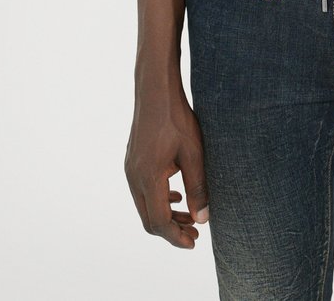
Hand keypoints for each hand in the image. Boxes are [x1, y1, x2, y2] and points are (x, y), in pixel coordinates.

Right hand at [124, 86, 209, 247]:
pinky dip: (159, 200)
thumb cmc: (177, 119)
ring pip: (145, 206)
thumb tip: (203, 219)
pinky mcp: (132, 161)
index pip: (159, 222)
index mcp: (149, 178)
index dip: (176, 236)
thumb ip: (198, 188)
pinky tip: (176, 195)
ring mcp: (130, 169)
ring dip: (166, 215)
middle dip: (171, 230)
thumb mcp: (193, 154)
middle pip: (149, 219)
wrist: (155, 91)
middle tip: (195, 234)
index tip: (194, 242)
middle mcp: (134, 177)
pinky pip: (142, 191)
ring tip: (189, 217)